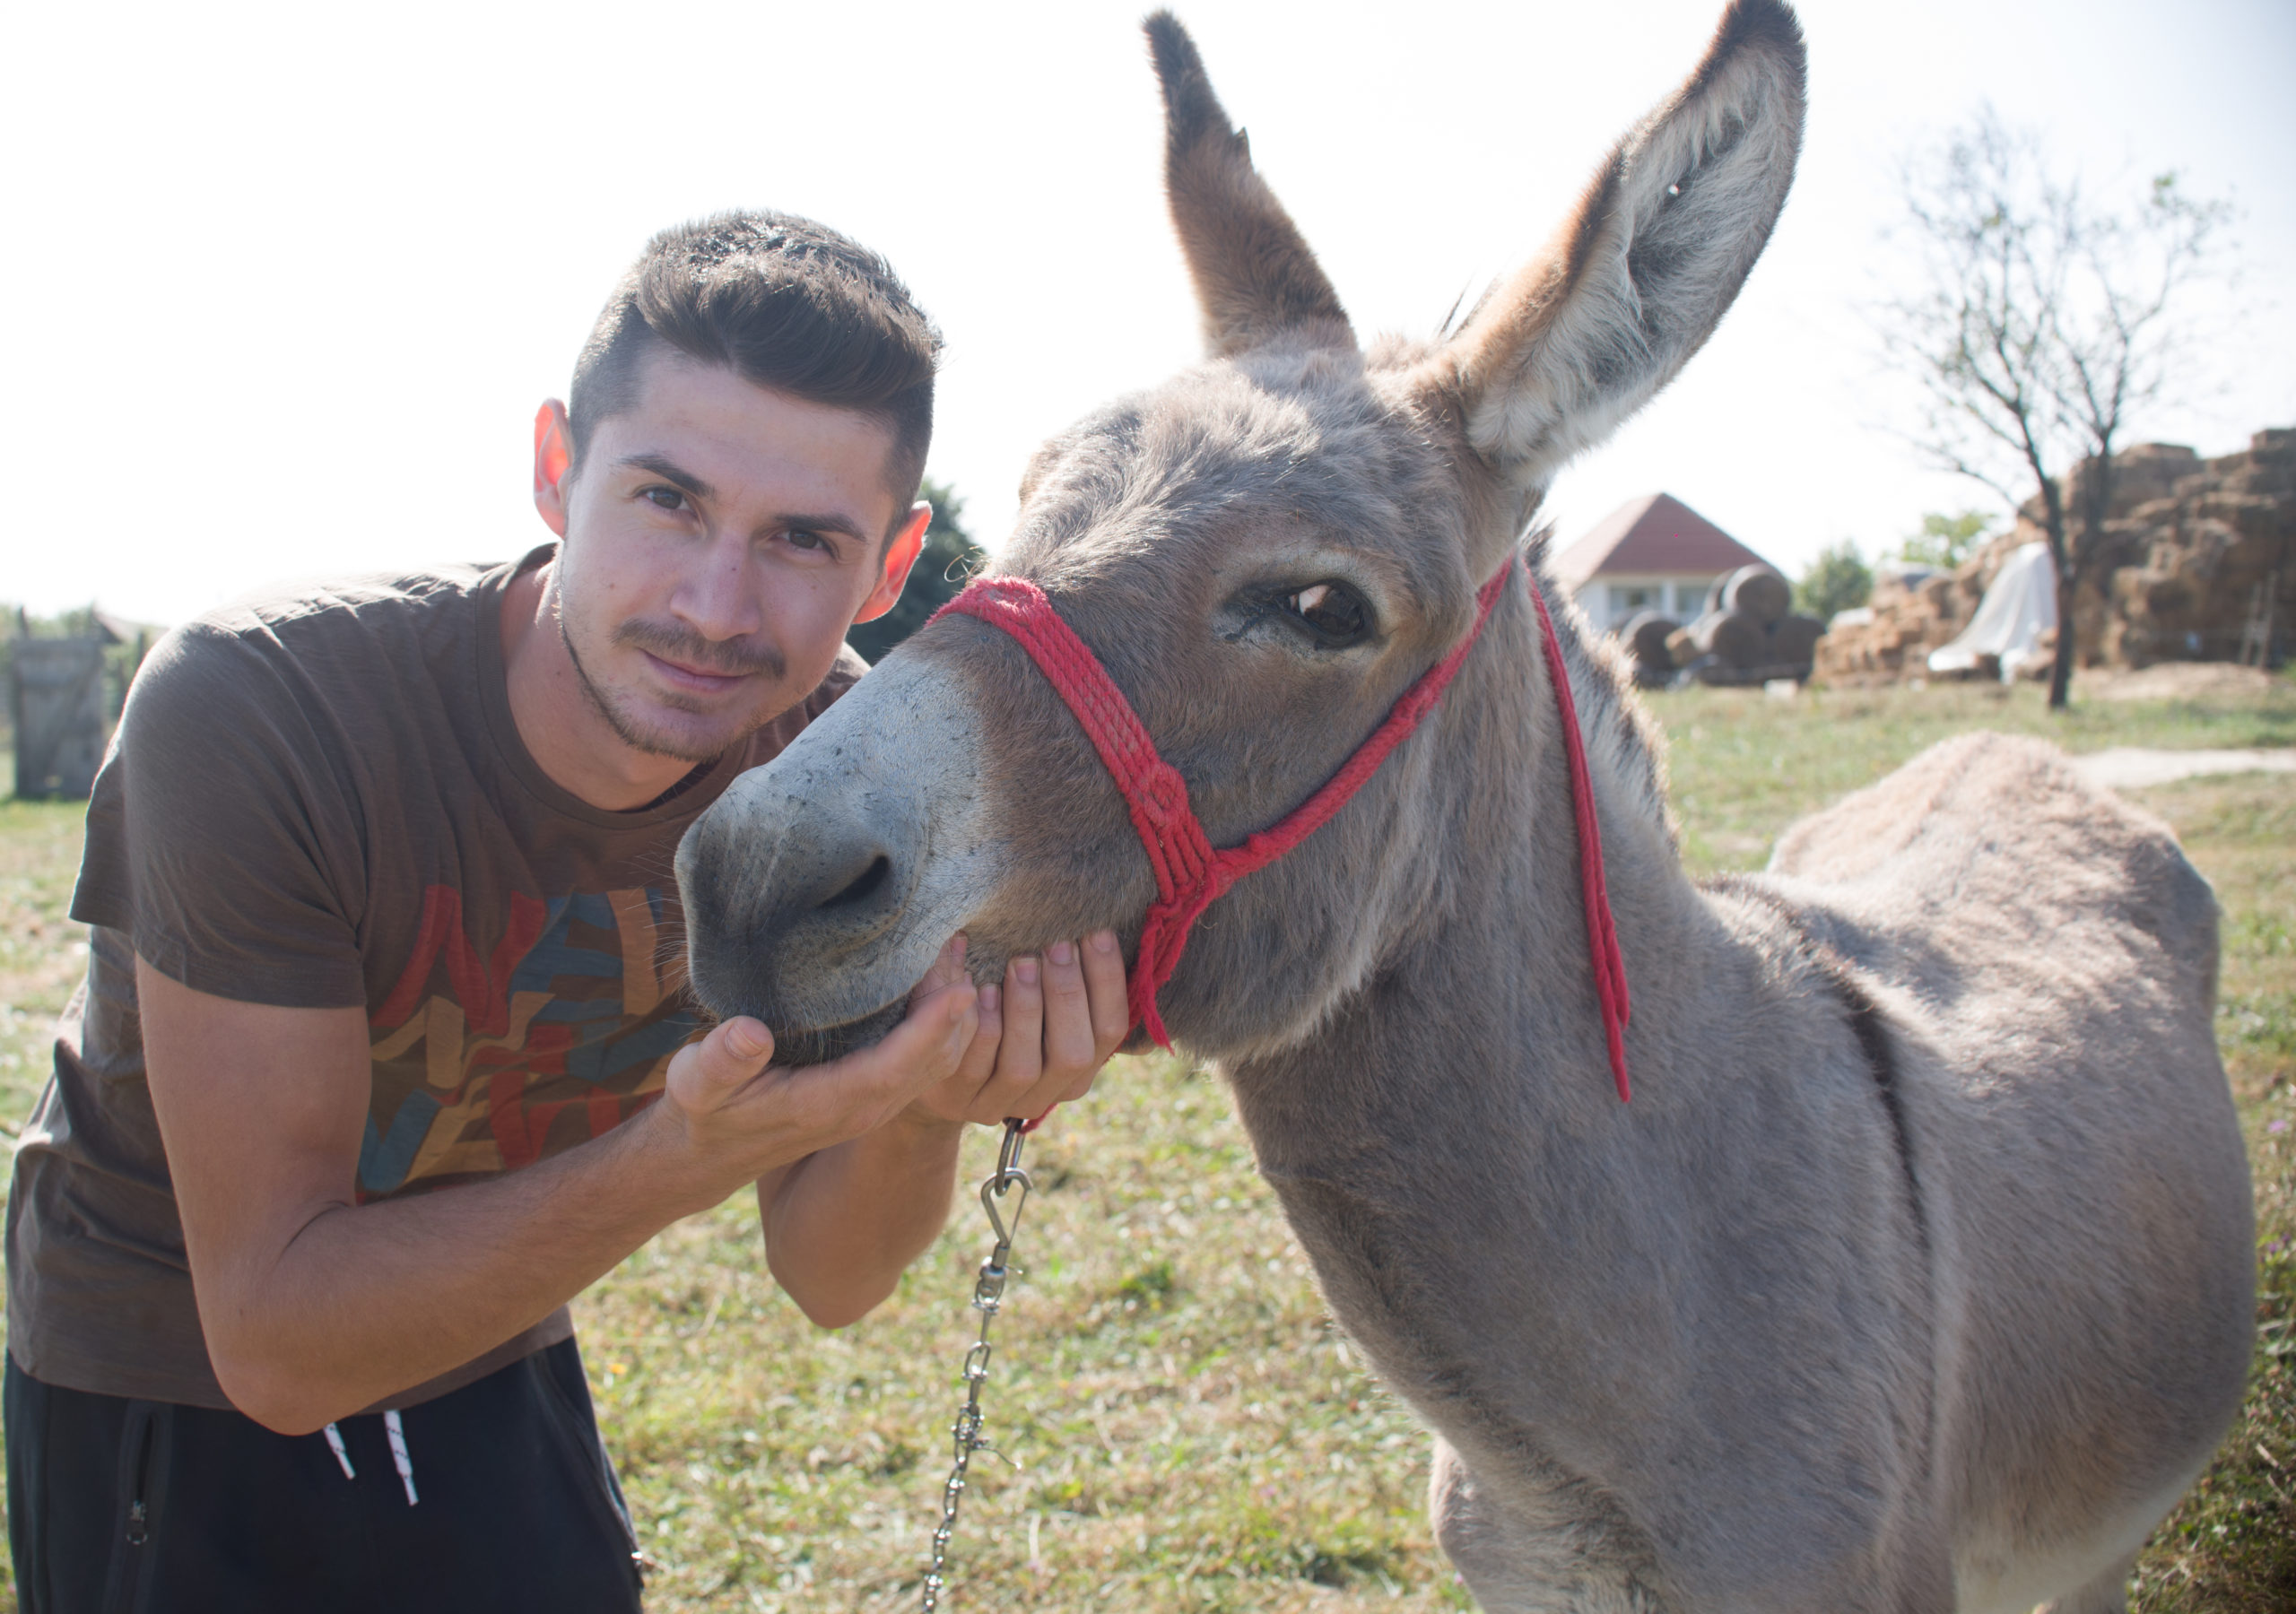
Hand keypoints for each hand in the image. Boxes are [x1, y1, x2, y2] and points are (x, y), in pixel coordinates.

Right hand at [651, 970, 980, 1198]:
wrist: (711, 1153)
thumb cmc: (706, 1110)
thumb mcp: (698, 1084)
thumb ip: (722, 1061)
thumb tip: (748, 1033)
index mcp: (828, 1104)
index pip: (894, 1067)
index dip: (929, 1030)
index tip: (958, 990)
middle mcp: (864, 1108)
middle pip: (930, 1060)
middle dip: (953, 1007)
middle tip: (961, 947)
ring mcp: (876, 1104)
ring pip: (938, 1062)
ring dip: (956, 1014)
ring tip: (958, 955)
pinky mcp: (876, 1093)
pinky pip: (927, 1061)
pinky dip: (945, 1024)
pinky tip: (943, 984)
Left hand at [908, 931, 1129, 1125]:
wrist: (941, 1064)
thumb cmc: (1003, 1015)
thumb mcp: (1042, 1002)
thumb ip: (1068, 976)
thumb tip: (1096, 922)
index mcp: (1083, 1066)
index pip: (1110, 1029)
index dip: (1107, 982)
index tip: (1097, 932)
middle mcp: (1049, 1092)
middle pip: (1073, 1054)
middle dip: (1067, 994)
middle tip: (1056, 944)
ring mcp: (1006, 1102)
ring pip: (1023, 1067)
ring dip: (1025, 1010)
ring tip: (1020, 962)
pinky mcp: (963, 1101)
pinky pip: (975, 1069)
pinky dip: (982, 1027)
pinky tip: (980, 991)